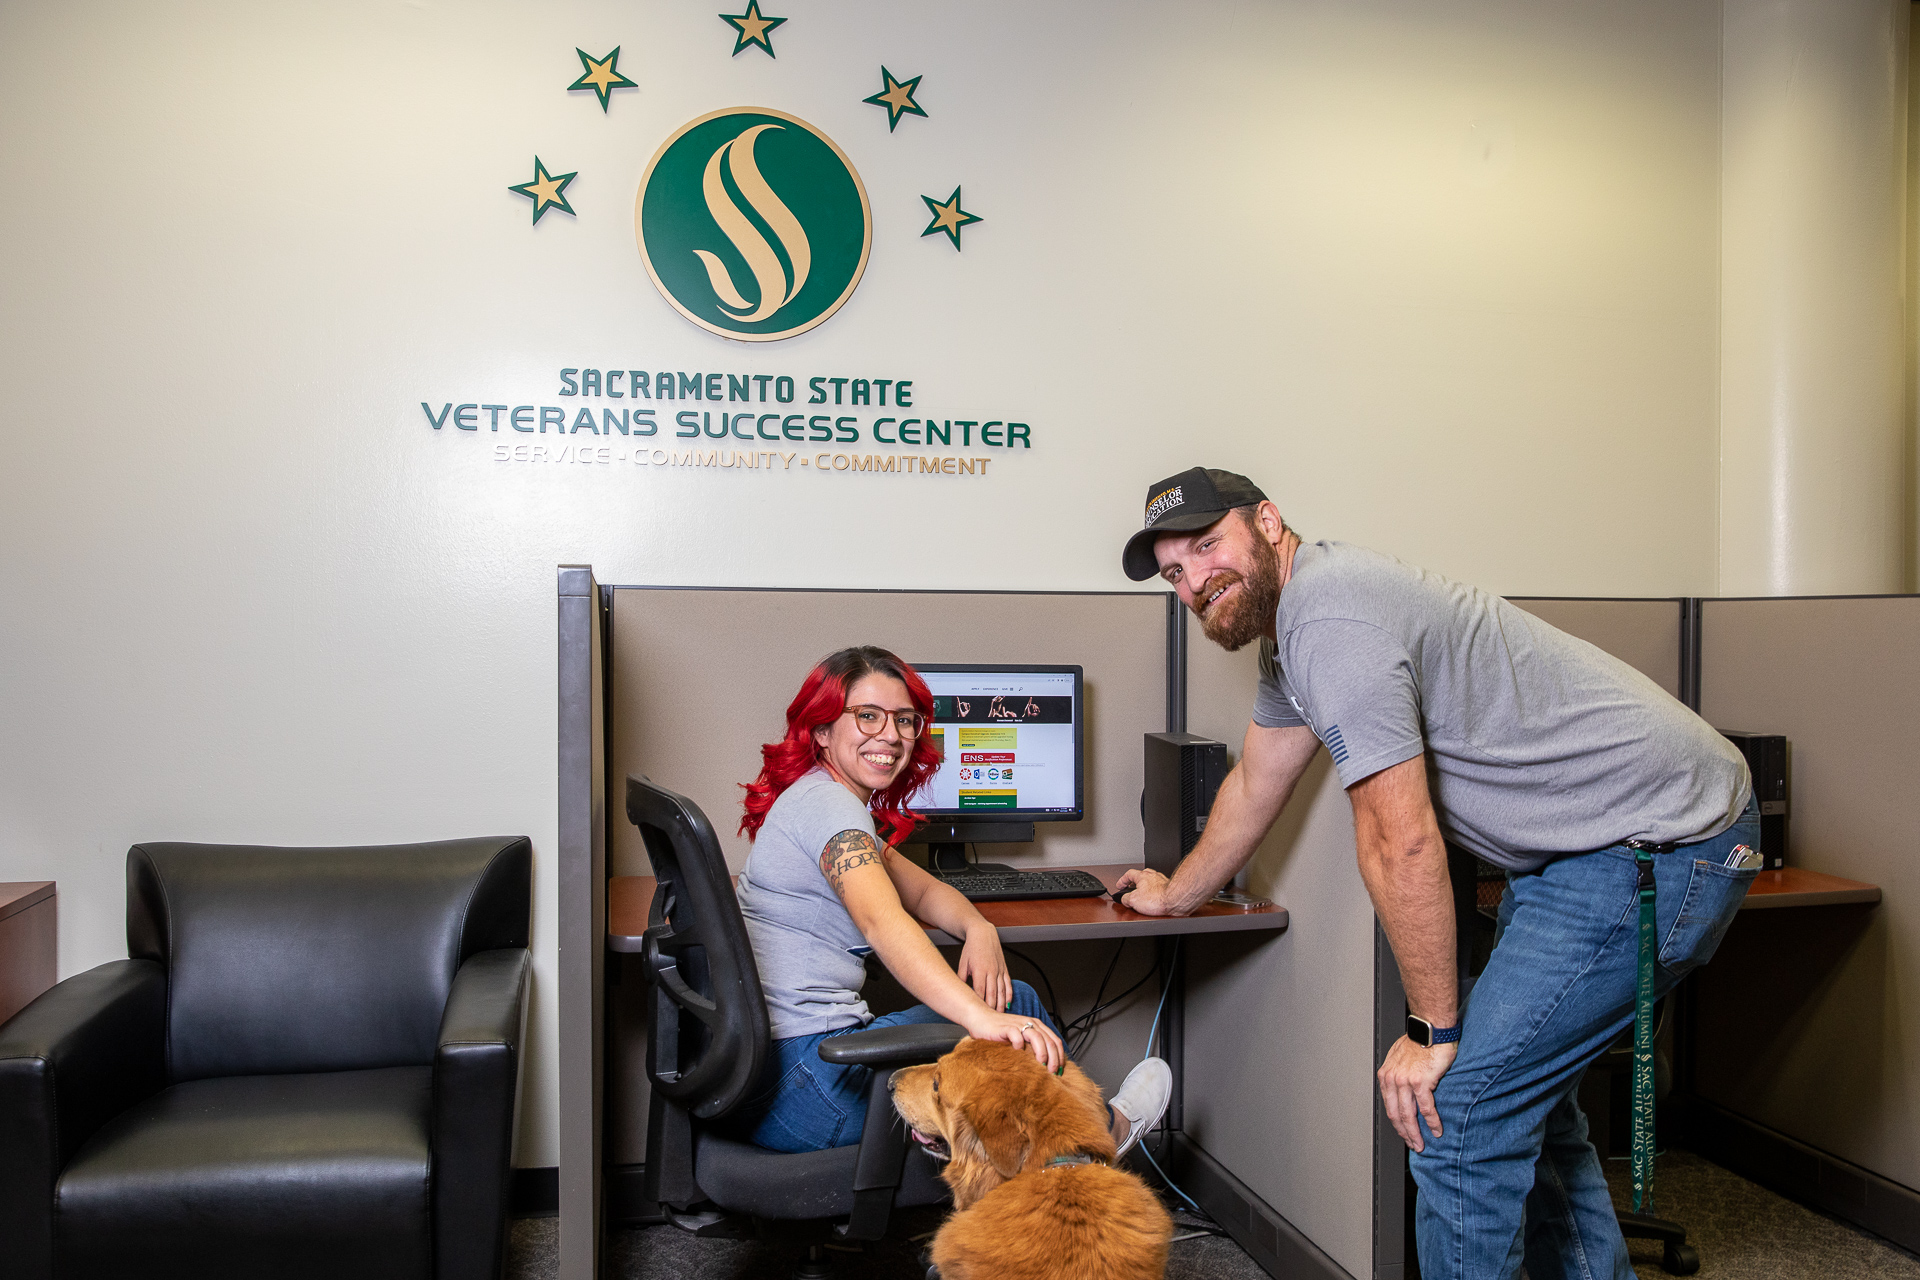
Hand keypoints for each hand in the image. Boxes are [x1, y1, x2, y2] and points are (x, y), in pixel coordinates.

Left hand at [956, 924, 1012, 1012]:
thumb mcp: (962, 963)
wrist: (983, 933)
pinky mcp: (1004, 968)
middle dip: (991, 1008)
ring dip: (1001, 1004)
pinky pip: (1008, 983)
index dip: (980, 1004)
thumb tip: (960, 992)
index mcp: (979, 970)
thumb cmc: (971, 948)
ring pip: (1002, 990)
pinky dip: (1009, 994)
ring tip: (1000, 1016)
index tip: (979, 1014)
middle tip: (991, 1020)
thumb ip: (961, 978)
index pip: (979, 991)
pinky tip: (1008, 1003)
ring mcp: (999, 970)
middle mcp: (991, 971)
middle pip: (992, 993)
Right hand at [967, 1008, 1064, 1072]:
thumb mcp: (1021, 1039)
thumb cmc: (1001, 1032)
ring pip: (1037, 1037)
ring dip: (1042, 1053)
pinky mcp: (1006, 1027)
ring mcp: (1019, 1024)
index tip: (1060, 1072)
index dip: (1060, 1057)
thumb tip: (1045, 1067)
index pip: (1055, 1041)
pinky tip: (1018, 1053)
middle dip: (1054, 1058)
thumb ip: (1032, 1047)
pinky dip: (1019, 1044)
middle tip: (1053, 1073)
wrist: (980, 1019)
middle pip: (1049, 1041)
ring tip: (1041, 1065)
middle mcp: (1030, 1023)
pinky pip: (1017, 1035)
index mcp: (1037, 1026)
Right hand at [1114, 867, 1185, 916]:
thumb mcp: (1133, 900)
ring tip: (1143, 896)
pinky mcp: (1169, 888)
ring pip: (1151, 882)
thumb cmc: (1158, 898)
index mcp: (1142, 876)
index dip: (1122, 880)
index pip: (1129, 874)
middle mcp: (1153, 876)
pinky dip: (1155, 893)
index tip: (1120, 885)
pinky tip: (1154, 900)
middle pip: (1140, 876)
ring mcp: (1162, 881)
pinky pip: (1159, 889)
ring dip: (1146, 888)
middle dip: (1135, 883)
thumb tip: (1124, 900)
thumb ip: (1125, 898)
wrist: (1175, 901)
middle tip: (1131, 889)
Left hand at [1377, 1035, 1456, 1151]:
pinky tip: (1437, 1130)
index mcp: (1386, 1075)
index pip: (1389, 1106)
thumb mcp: (1401, 1058)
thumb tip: (1402, 1089)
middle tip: (1413, 1145)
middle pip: (1396, 1114)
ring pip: (1408, 1115)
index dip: (1396, 1123)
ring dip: (1415, 1133)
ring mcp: (1405, 1081)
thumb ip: (1398, 1074)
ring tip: (1422, 1143)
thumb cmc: (1420, 1042)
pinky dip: (1432, 1122)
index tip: (1404, 1133)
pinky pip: (1426, 1108)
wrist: (1432, 1030)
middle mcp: (1392, 1079)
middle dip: (1404, 1133)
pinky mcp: (1421, 1082)